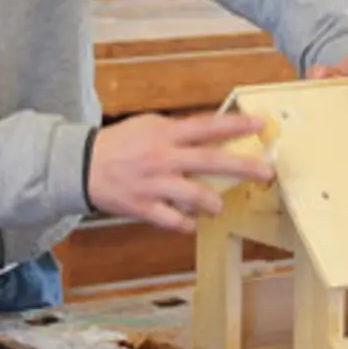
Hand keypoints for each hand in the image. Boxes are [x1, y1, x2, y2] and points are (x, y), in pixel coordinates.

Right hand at [87, 112, 275, 232]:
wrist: (81, 166)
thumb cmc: (119, 144)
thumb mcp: (148, 126)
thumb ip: (179, 131)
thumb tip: (213, 132)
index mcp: (165, 134)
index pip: (206, 127)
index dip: (235, 125)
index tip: (260, 124)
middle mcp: (163, 158)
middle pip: (209, 161)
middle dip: (242, 166)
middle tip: (266, 172)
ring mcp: (154, 184)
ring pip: (194, 195)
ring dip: (213, 202)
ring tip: (218, 205)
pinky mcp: (143, 207)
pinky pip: (172, 220)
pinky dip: (186, 223)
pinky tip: (192, 222)